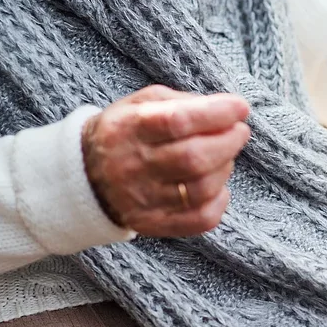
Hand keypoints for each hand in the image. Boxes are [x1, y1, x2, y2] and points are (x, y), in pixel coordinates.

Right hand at [82, 85, 249, 236]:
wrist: (86, 175)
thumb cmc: (127, 132)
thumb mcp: (142, 104)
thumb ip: (183, 102)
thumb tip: (228, 109)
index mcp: (129, 128)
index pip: (178, 121)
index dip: (216, 114)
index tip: (240, 108)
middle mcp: (134, 166)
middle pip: (194, 158)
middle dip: (228, 142)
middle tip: (238, 132)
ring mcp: (144, 199)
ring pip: (201, 188)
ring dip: (225, 169)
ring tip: (224, 156)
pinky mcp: (155, 224)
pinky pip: (200, 219)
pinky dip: (220, 201)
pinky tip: (218, 186)